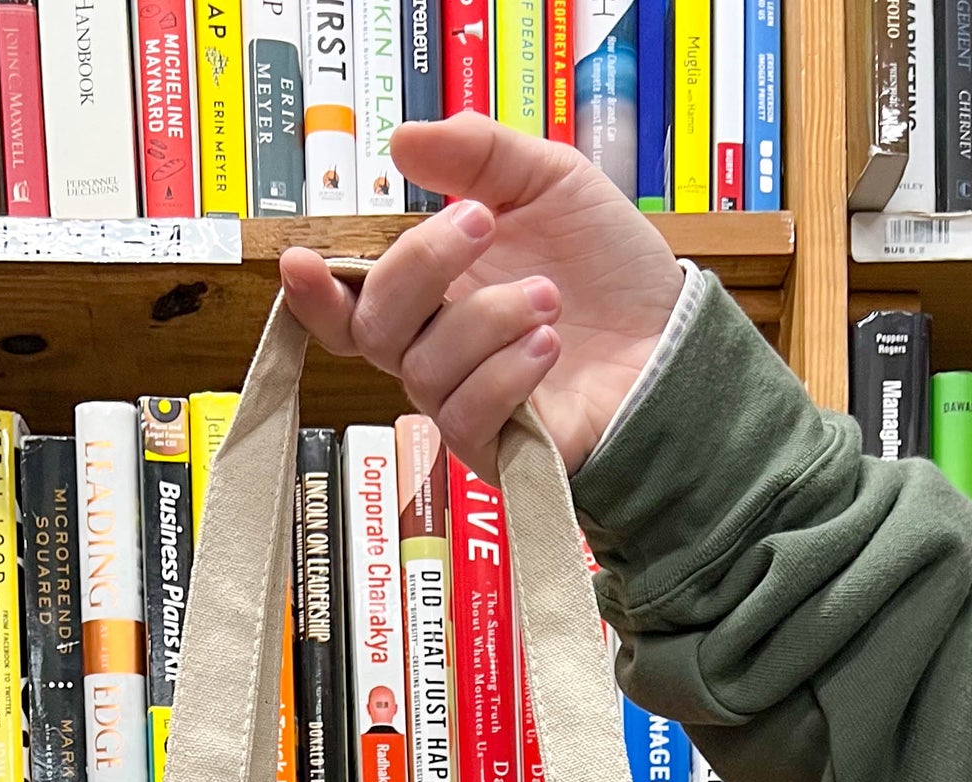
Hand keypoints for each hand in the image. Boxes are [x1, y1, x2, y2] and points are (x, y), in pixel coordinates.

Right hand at [277, 117, 684, 478]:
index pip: (352, 302)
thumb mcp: (549, 181)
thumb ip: (478, 156)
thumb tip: (402, 142)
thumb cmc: (609, 269)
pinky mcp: (499, 449)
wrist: (672, 339)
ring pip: (426, 368)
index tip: (299, 261)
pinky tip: (548, 347)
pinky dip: (505, 375)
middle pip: (375, 326)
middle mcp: (438, 349)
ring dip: (487, 319)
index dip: (315, 291)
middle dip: (420, 265)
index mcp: (435, 291)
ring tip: (550, 297)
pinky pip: (467, 418)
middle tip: (481, 224)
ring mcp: (464, 401)